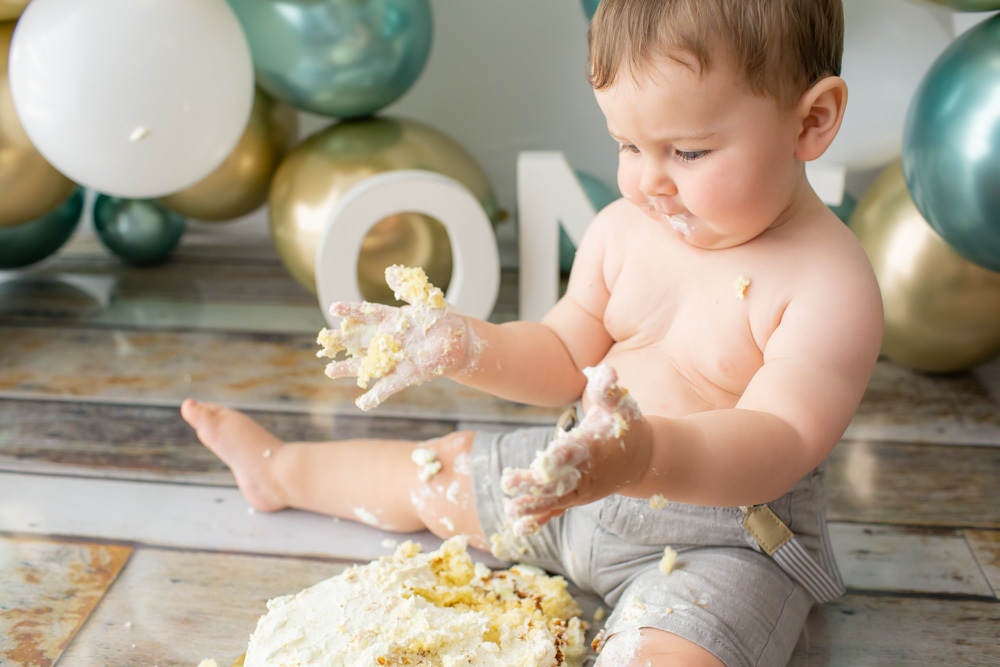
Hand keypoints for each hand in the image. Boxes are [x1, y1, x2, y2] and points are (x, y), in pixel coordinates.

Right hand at [318, 265, 471, 410]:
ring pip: (367, 365)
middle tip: (323, 340)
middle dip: (342, 341)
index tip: (334, 307)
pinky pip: (388, 386)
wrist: (459, 343)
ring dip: (349, 369)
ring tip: (330, 370)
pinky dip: (376, 396)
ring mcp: (396, 359)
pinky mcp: (406, 375)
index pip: (368, 314)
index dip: (352, 311)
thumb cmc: (442, 319)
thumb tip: (389, 271)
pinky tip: (362, 403)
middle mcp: (389, 340)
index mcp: (392, 320)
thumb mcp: (426, 300)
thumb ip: (407, 289)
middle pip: (360, 341)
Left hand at [500, 364, 648, 535]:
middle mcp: (587, 472)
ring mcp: (581, 489)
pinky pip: (557, 510)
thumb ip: (609, 390)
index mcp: (594, 447)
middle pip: (560, 480)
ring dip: (533, 505)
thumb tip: (606, 371)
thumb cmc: (627, 426)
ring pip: (555, 499)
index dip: (560, 457)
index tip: (543, 461)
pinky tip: (519, 526)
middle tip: (508, 483)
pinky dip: (540, 519)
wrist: (644, 459)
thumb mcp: (622, 405)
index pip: (576, 452)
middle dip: (535, 483)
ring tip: (510, 511)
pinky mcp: (576, 497)